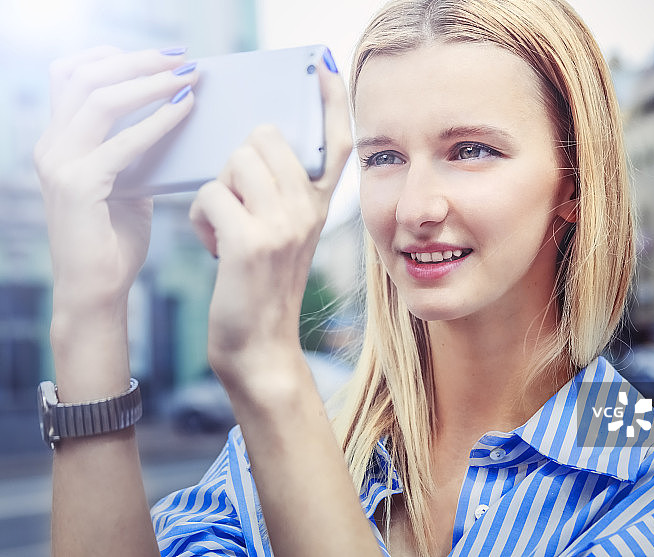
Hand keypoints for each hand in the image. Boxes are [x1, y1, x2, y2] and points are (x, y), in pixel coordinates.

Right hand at [34, 47, 198, 312]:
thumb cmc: (115, 240)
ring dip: (149, 82)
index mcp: (59, 141)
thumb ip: (136, 151)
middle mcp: (51, 145)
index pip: (74, 76)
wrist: (96, 290)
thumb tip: (172, 117)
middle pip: (85, 76)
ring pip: (99, 99)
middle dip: (138, 61)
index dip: (116, 56)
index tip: (162, 54)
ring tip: (187, 77)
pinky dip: (157, 122)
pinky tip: (184, 111)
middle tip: (182, 58)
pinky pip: (122, 142)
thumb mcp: (127, 184)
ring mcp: (59, 163)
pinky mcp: (78, 185)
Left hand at [189, 59, 352, 397]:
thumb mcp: (284, 235)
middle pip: (265, 136)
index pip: (336, 141)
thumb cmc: (260, 286)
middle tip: (237, 201)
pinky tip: (213, 247)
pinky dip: (200, 219)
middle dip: (237, 160)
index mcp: (318, 205)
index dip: (331, 101)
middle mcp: (309, 209)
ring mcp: (284, 224)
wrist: (260, 345)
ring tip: (224, 227)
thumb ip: (281, 192)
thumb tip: (254, 143)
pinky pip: (210, 194)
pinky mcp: (251, 242)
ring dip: (216, 189)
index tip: (323, 68)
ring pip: (236, 160)